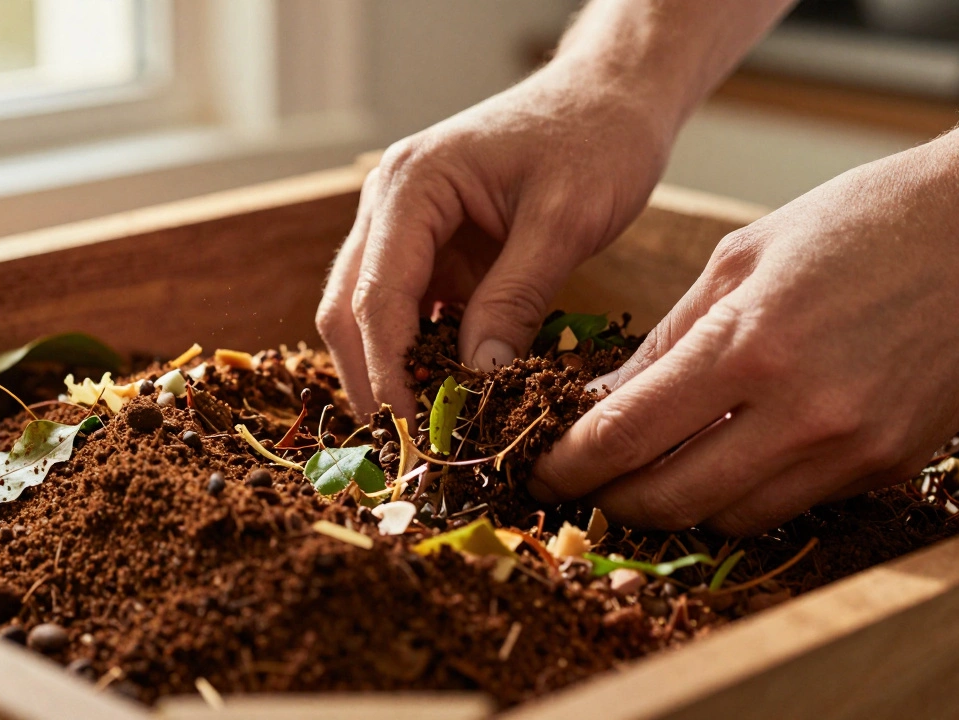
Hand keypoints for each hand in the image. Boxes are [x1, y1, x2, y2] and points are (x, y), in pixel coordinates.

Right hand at [317, 63, 675, 419]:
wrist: (610, 95)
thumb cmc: (595, 138)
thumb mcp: (564, 222)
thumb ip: (515, 300)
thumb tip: (478, 382)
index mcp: (411, 185)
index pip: (375, 297)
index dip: (388, 374)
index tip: (414, 435)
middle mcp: (388, 202)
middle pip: (348, 310)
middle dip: (372, 381)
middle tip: (409, 448)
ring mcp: (403, 224)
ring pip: (365, 313)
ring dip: (388, 371)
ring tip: (426, 432)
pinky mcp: (428, 245)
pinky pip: (405, 308)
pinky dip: (416, 353)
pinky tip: (446, 392)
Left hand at [532, 108, 958, 534]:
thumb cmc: (861, 222)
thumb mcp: (741, 257)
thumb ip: (667, 339)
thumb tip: (603, 402)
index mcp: (749, 343)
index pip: (628, 434)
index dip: (570, 465)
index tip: (542, 472)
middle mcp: (801, 410)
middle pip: (671, 496)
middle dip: (610, 500)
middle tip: (581, 488)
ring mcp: (853, 447)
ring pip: (730, 516)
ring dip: (674, 506)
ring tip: (643, 479)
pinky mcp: (890, 466)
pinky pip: (791, 505)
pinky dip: (742, 495)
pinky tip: (721, 464)